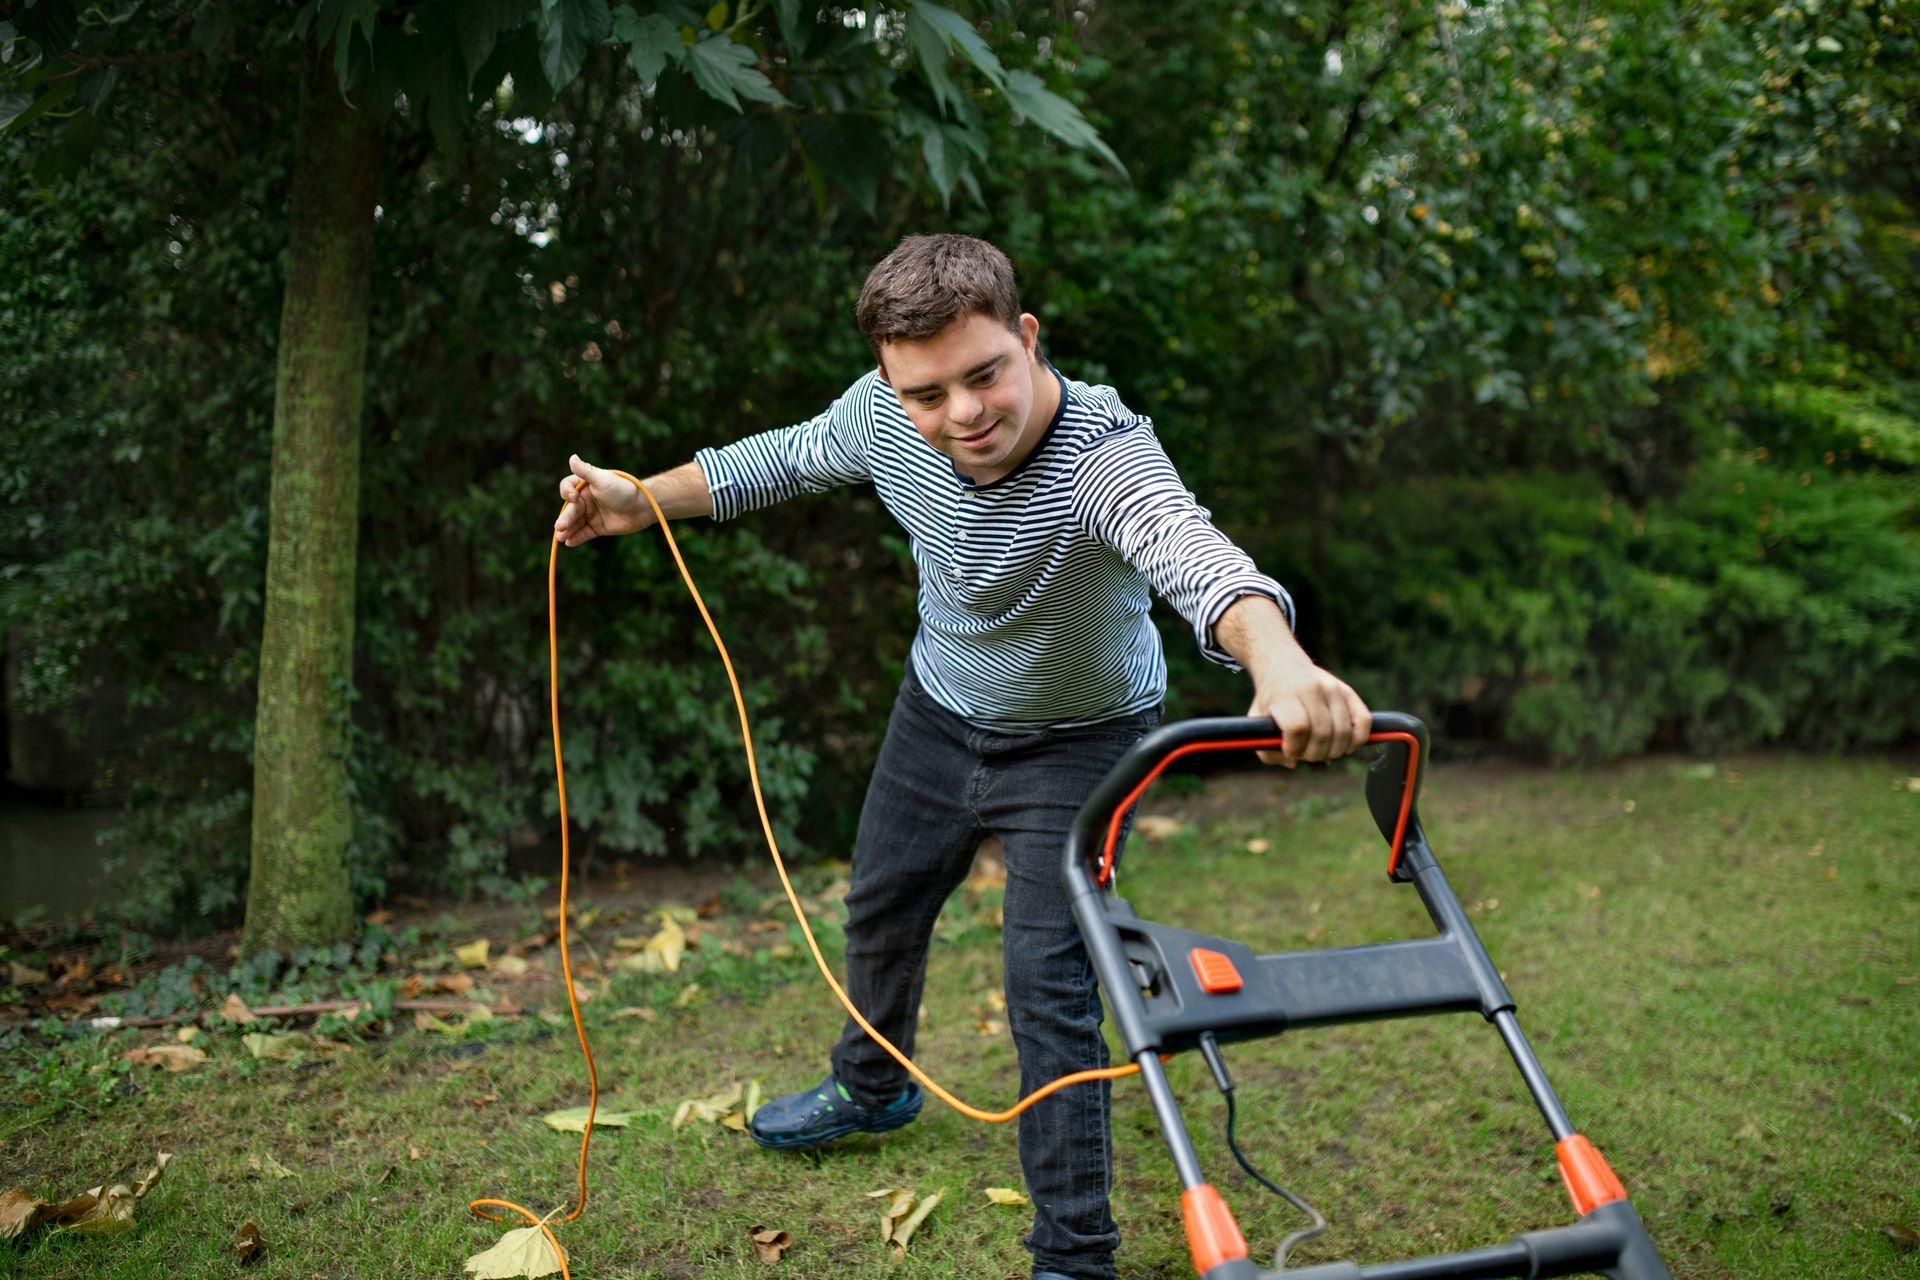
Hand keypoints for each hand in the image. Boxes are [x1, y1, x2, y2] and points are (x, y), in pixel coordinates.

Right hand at [553, 454, 646, 545]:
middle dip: (564, 518)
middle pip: (570, 509)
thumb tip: (571, 457)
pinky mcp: (597, 528)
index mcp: (584, 486)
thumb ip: (586, 471)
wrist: (643, 506)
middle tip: (559, 527)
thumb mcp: (603, 479)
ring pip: (575, 523)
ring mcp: (591, 515)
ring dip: (567, 530)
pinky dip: (576, 538)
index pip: (567, 489)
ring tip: (561, 537)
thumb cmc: (623, 489)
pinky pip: (584, 534)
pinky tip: (569, 543)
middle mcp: (585, 500)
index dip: (566, 493)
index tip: (573, 497)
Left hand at [1247, 659, 1371, 768]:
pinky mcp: (1349, 692)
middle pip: (1322, 734)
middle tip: (1306, 754)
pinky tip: (1344, 746)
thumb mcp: (1257, 720)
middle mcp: (1312, 689)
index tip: (1290, 751)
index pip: (1297, 728)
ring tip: (1321, 751)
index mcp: (1286, 695)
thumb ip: (1266, 748)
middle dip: (1313, 754)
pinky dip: (1356, 740)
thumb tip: (1292, 762)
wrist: (1284, 667)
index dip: (1294, 748)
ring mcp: (1334, 689)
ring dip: (1333, 752)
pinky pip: (1363, 722)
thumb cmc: (1271, 701)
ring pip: (1344, 732)